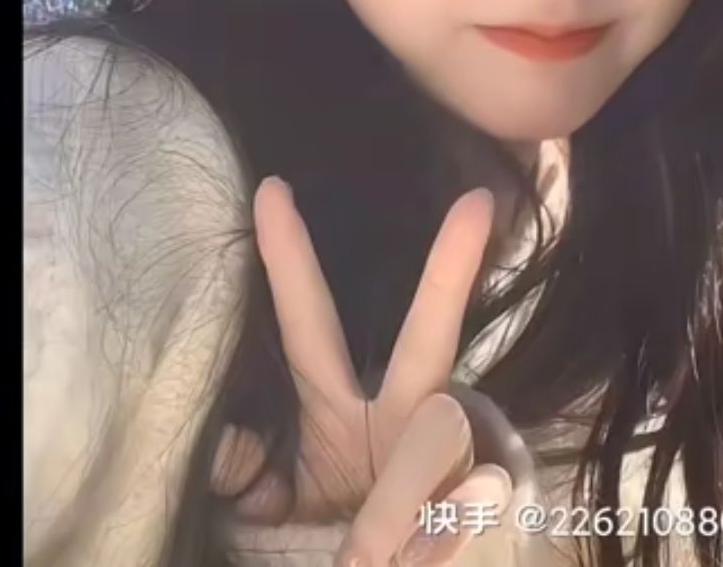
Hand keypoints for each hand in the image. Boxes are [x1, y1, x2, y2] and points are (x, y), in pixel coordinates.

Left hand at [209, 177, 527, 564]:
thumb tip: (232, 455)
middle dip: (448, 275)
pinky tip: (428, 544)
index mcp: (338, 406)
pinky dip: (439, 532)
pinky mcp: (490, 499)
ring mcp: (457, 452)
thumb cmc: (343, 525)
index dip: (288, 262)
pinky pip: (469, 506)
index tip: (270, 190)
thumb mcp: (289, 503)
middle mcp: (407, 413)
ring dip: (403, 499)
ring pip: (443, 443)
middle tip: (477, 205)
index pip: (309, 326)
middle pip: (429, 340)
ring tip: (379, 544)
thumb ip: (260, 479)